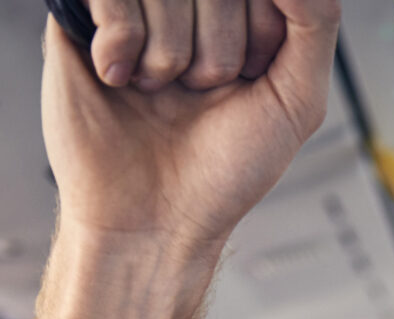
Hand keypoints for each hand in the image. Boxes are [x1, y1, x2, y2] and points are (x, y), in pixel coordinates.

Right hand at [42, 0, 339, 256]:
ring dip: (168, 56)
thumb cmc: (223, 172)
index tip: (247, 81)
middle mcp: (183, 7)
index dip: (259, 36)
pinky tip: (119, 79)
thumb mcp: (298, 99)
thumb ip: (315, 19)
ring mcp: (132, 11)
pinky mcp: (77, 20)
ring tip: (159, 94)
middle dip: (216, 51)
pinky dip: (123, 43)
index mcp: (236, 16)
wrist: (151, 223)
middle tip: (198, 94)